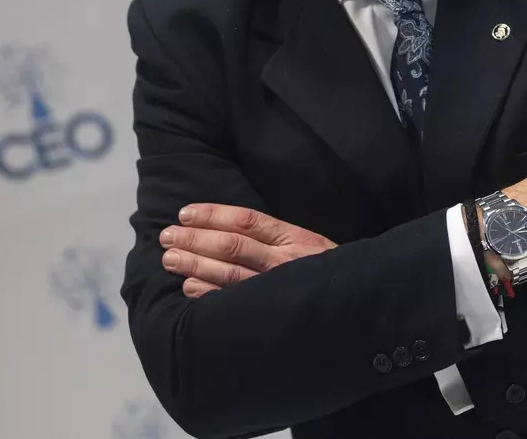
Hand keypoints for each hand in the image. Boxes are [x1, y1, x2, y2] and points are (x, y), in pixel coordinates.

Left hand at [160, 204, 336, 297]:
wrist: (358, 305)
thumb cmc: (327, 272)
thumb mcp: (309, 246)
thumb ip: (276, 238)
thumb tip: (227, 227)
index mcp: (294, 238)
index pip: (247, 221)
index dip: (213, 215)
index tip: (185, 214)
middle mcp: (285, 261)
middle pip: (232, 246)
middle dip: (195, 239)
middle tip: (167, 237)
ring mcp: (278, 288)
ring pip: (230, 274)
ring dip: (195, 265)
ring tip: (170, 259)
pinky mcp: (272, 312)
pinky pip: (234, 303)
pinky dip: (209, 295)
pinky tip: (188, 288)